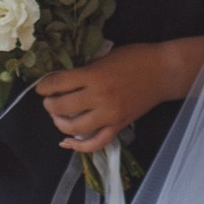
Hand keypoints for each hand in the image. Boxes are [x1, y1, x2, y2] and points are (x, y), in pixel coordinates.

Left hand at [35, 35, 203, 154]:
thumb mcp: (105, 56)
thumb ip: (85, 69)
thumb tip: (63, 79)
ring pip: (74, 128)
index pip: (58, 83)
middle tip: (49, 101)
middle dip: (49, 104)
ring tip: (58, 116)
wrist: (163, 72)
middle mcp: (99, 97)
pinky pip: (95, 143)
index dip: (44, 86)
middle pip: (61, 107)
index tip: (40, 87)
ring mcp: (109, 115)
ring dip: (59, 123)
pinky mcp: (118, 126)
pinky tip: (67, 142)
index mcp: (94, 75)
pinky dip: (78, 146)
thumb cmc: (135, 58)